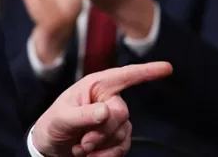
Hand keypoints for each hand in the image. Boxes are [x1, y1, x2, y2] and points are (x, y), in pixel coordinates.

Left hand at [32, 62, 172, 156]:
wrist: (50, 147)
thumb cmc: (52, 125)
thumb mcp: (60, 119)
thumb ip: (82, 115)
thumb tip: (106, 111)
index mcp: (96, 86)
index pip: (125, 76)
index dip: (147, 71)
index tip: (167, 68)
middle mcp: (108, 99)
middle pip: (121, 113)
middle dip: (102, 132)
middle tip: (83, 142)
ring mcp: (114, 119)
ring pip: (122, 133)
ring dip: (101, 146)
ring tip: (81, 147)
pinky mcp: (117, 137)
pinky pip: (122, 146)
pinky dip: (107, 155)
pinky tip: (91, 155)